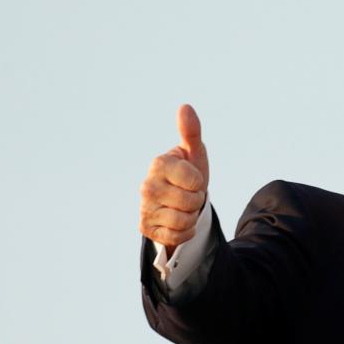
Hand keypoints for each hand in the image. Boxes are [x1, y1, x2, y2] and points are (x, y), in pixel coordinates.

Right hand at [139, 104, 209, 252]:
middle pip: (191, 202)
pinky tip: (176, 221)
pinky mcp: (146, 228)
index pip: (194, 181)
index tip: (191, 179)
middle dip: (196, 201)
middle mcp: (146, 185)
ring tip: (182, 207)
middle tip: (188, 195)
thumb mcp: (194, 154)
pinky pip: (177, 236)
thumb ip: (191, 132)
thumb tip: (185, 107)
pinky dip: (185, 232)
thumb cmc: (188, 173)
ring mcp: (144, 208)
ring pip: (184, 221)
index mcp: (159, 164)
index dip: (199, 183)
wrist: (178, 202)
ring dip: (191, 217)